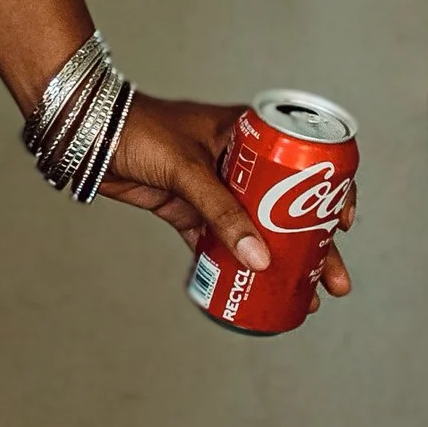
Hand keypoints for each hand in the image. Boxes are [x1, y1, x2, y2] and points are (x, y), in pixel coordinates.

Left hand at [103, 93, 354, 300]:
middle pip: (287, 208)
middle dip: (314, 247)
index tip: (343, 224)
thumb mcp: (188, 168)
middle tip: (334, 283)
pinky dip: (232, 264)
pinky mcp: (186, 209)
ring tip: (301, 297)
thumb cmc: (138, 129)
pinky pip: (217, 241)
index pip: (305, 161)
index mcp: (249, 133)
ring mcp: (213, 187)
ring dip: (276, 261)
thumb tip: (261, 260)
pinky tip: (249, 290)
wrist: (85, 132)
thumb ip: (221, 212)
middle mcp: (238, 160)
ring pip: (255, 229)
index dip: (330, 194)